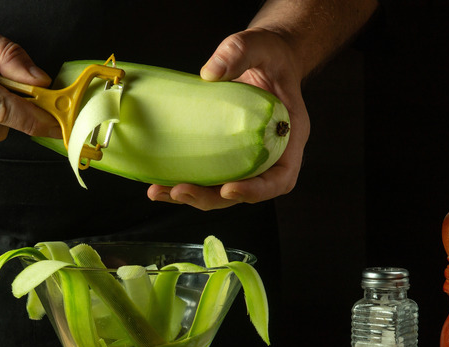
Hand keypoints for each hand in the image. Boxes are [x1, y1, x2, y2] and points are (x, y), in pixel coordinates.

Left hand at [148, 28, 309, 209]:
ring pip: (223, 190)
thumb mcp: (258, 46)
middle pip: (245, 191)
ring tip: (161, 192)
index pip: (280, 177)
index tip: (229, 188)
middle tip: (181, 192)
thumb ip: (238, 53)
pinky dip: (185, 182)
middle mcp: (269, 154)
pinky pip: (208, 176)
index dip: (257, 190)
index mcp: (288, 135)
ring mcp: (246, 157)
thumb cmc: (269, 55)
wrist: (264, 59)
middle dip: (212, 197)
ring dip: (193, 196)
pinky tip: (160, 183)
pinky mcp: (225, 154)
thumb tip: (210, 72)